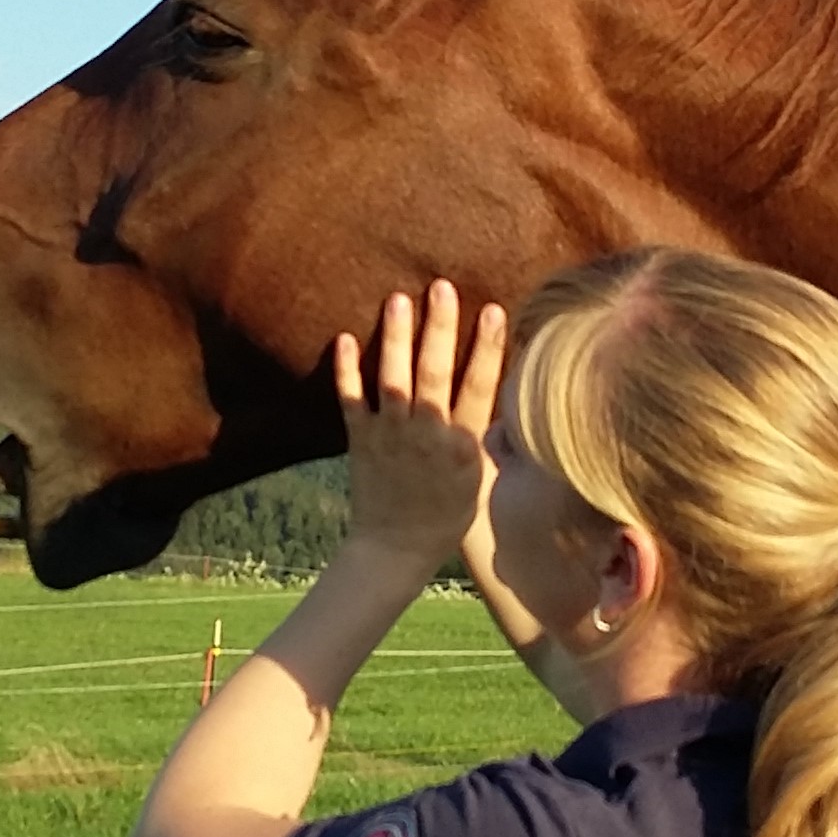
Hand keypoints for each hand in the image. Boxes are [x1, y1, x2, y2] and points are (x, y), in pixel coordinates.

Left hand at [335, 281, 506, 572]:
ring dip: (396, 338)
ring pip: (394, 378)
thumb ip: (479, 433)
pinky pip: (351, 400)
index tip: (492, 310)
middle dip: (440, 328)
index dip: (487, 348)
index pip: (479, 387)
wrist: (395, 548)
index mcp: (463, 445)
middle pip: (436, 373)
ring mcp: (391, 435)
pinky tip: (344, 338)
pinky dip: (346, 371)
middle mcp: (428, 434)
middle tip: (441, 288)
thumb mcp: (476, 477)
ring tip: (398, 298)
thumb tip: (494, 391)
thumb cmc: (444, 514)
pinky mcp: (360, 440)